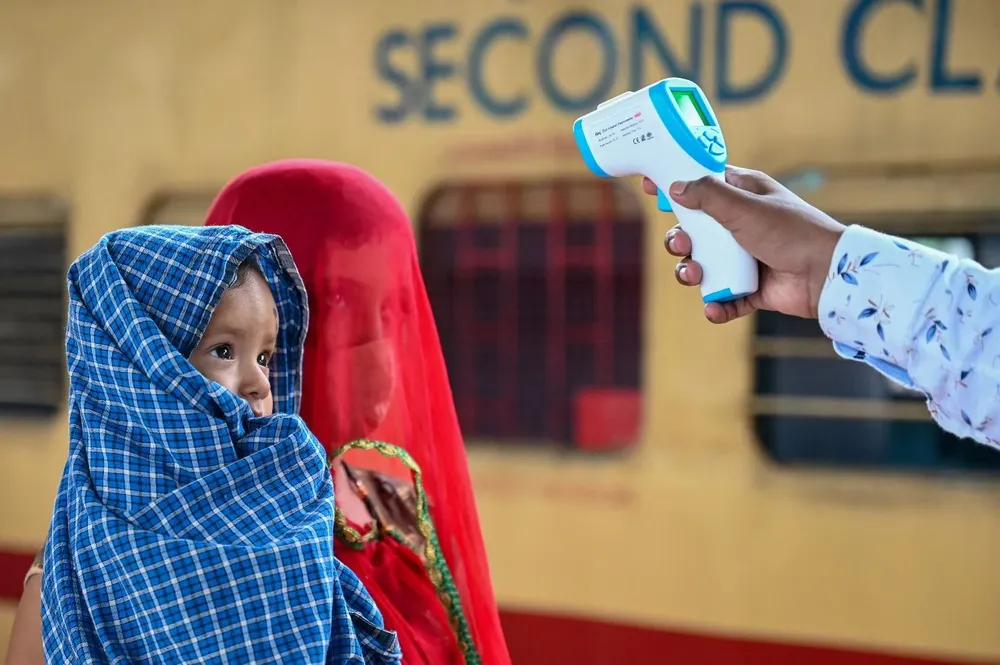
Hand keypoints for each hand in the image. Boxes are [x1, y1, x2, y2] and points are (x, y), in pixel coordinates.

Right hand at [644, 166, 845, 323]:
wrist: (826, 275)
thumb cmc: (791, 231)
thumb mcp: (744, 206)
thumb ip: (707, 195)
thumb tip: (675, 187)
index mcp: (742, 196)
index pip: (702, 184)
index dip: (676, 185)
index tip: (651, 188)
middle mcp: (741, 225)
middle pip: (693, 230)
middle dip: (680, 239)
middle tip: (682, 244)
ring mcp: (744, 258)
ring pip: (702, 265)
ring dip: (691, 273)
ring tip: (697, 276)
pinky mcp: (750, 288)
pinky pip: (722, 298)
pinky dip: (716, 306)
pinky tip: (715, 308)